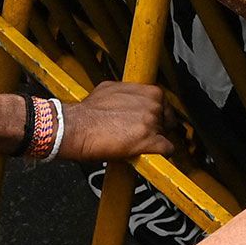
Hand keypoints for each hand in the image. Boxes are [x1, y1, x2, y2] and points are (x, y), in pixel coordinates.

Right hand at [58, 80, 182, 160]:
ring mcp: (153, 122)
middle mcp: (154, 104)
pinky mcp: (149, 141)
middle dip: (157, 128)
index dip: (158, 115)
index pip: (165, 105)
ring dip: (155, 141)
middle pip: (168, 120)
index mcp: (149, 91)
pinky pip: (167, 150)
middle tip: (142, 134)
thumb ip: (129, 93)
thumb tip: (131, 98)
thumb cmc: (90, 111)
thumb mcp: (112, 90)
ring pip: (166, 135)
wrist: (77, 127)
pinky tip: (148, 155)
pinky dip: (160, 154)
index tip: (152, 121)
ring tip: (137, 144)